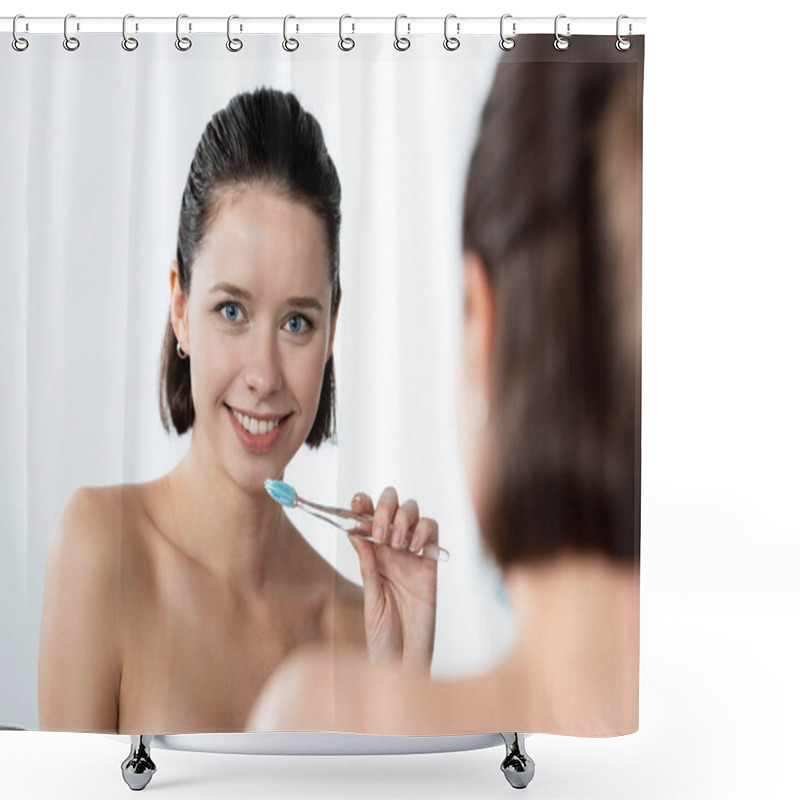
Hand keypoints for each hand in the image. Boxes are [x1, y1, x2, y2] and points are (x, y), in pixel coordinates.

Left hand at [348, 487, 438, 673]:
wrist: (405, 661)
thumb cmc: (384, 637)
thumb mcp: (370, 600)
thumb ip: (367, 566)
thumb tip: (354, 531)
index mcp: (372, 556)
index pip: (367, 518)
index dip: (362, 504)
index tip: (356, 503)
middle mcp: (392, 551)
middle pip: (392, 506)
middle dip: (385, 508)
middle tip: (379, 532)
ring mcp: (413, 556)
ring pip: (414, 512)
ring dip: (403, 518)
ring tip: (397, 542)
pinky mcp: (431, 566)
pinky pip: (433, 533)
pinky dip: (425, 531)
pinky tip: (415, 547)